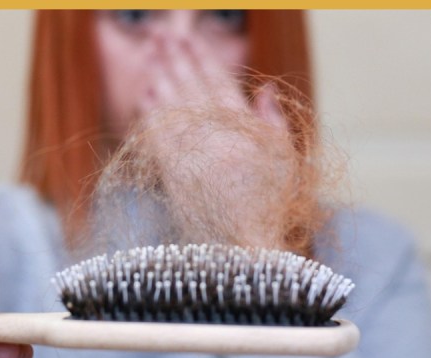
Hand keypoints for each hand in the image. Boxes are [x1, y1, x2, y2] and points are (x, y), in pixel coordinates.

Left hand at [119, 36, 294, 248]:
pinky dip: (151, 115)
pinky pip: (159, 137)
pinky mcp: (175, 176)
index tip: (190, 39)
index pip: (220, 84)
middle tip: (163, 36)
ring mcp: (195, 154)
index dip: (202, 59)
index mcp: (246, 129)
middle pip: (192, 88)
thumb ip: (275, 122)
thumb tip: (265, 88)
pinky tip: (144, 96)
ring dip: (161, 78)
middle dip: (177, 59)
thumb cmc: (273, 207)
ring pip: (173, 107)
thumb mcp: (286, 161)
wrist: (249, 248)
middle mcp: (219, 136)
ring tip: (151, 56)